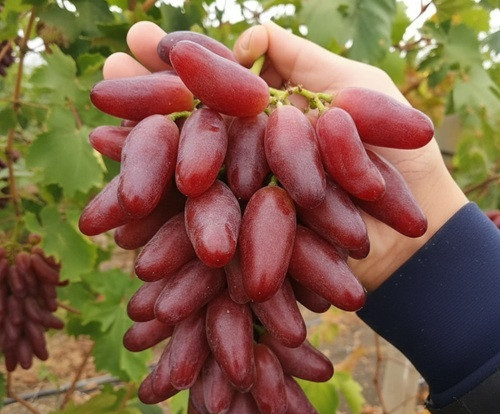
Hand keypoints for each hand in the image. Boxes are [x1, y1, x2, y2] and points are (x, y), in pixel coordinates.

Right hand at [103, 21, 467, 290]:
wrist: (411, 237)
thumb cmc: (401, 161)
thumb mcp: (360, 94)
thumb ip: (304, 64)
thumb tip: (248, 36)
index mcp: (277, 117)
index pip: (221, 84)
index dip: (185, 62)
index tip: (143, 38)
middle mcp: (255, 154)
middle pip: (196, 123)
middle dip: (152, 96)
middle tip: (109, 67)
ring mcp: (248, 196)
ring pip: (188, 169)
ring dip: (144, 147)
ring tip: (99, 115)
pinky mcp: (246, 236)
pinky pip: (199, 218)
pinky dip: (162, 205)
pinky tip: (123, 186)